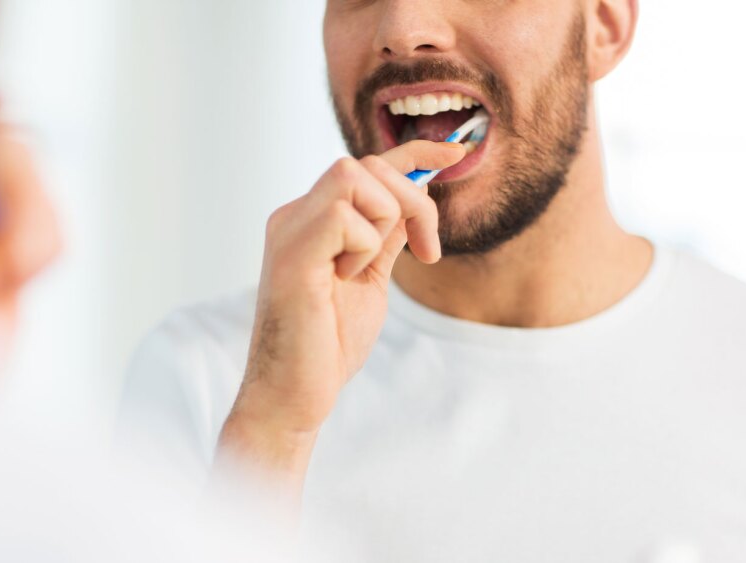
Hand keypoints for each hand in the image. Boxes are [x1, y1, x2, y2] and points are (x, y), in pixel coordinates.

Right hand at [218, 140, 464, 484]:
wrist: (295, 394)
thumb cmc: (326, 344)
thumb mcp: (370, 278)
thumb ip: (386, 237)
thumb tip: (414, 200)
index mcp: (312, 220)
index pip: (366, 166)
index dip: (415, 152)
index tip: (456, 153)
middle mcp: (295, 216)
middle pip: (367, 165)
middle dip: (413, 200)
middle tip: (425, 251)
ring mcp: (289, 230)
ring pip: (355, 177)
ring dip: (381, 224)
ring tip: (361, 271)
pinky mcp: (291, 253)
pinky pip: (343, 216)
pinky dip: (362, 247)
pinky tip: (344, 279)